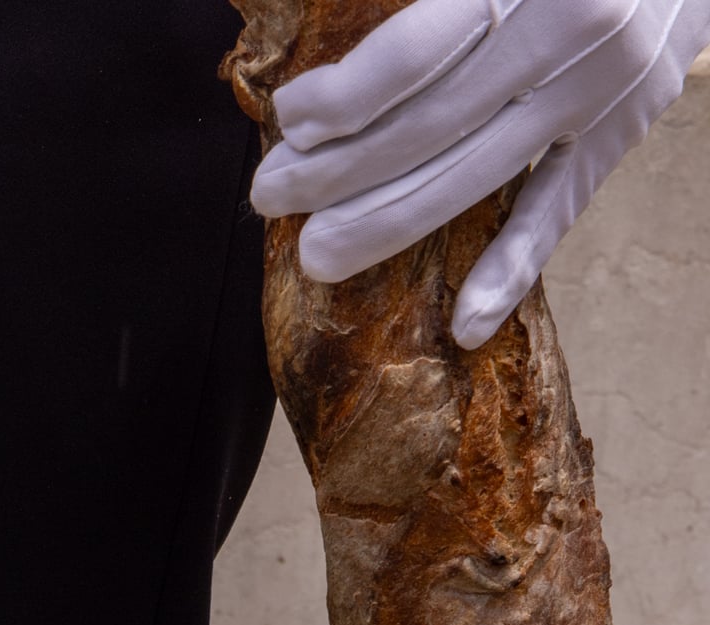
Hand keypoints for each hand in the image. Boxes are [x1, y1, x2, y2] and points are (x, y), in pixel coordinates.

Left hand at [249, 0, 709, 344]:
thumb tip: (359, 40)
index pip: (416, 53)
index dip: (345, 97)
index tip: (291, 120)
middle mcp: (573, 32)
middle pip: (431, 124)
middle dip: (338, 170)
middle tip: (270, 196)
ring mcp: (601, 91)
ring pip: (477, 176)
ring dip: (388, 225)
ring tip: (320, 255)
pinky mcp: (622, 129)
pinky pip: (559, 209)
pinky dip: (512, 268)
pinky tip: (465, 324)